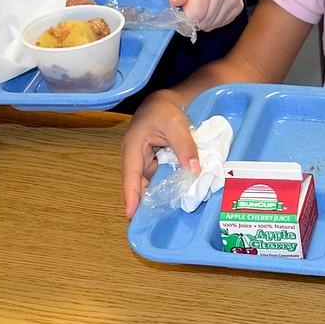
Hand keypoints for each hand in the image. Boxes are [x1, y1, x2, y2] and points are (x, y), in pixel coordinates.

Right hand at [122, 90, 195, 216]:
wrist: (165, 100)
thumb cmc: (165, 109)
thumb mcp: (176, 125)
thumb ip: (184, 146)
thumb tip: (194, 169)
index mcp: (133, 147)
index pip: (131, 176)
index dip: (131, 196)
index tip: (131, 214)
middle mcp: (135, 156)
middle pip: (138, 183)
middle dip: (142, 202)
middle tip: (148, 223)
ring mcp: (143, 159)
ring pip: (147, 181)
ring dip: (154, 195)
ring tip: (160, 215)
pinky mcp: (153, 160)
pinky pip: (156, 176)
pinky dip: (162, 186)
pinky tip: (171, 197)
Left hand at [164, 0, 243, 32]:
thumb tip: (178, 1)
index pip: (196, 13)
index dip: (184, 17)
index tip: (180, 9)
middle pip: (205, 20)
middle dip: (193, 19)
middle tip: (188, 6)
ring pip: (213, 23)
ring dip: (202, 21)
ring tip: (198, 6)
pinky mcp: (238, 3)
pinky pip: (222, 23)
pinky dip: (212, 20)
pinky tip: (208, 8)